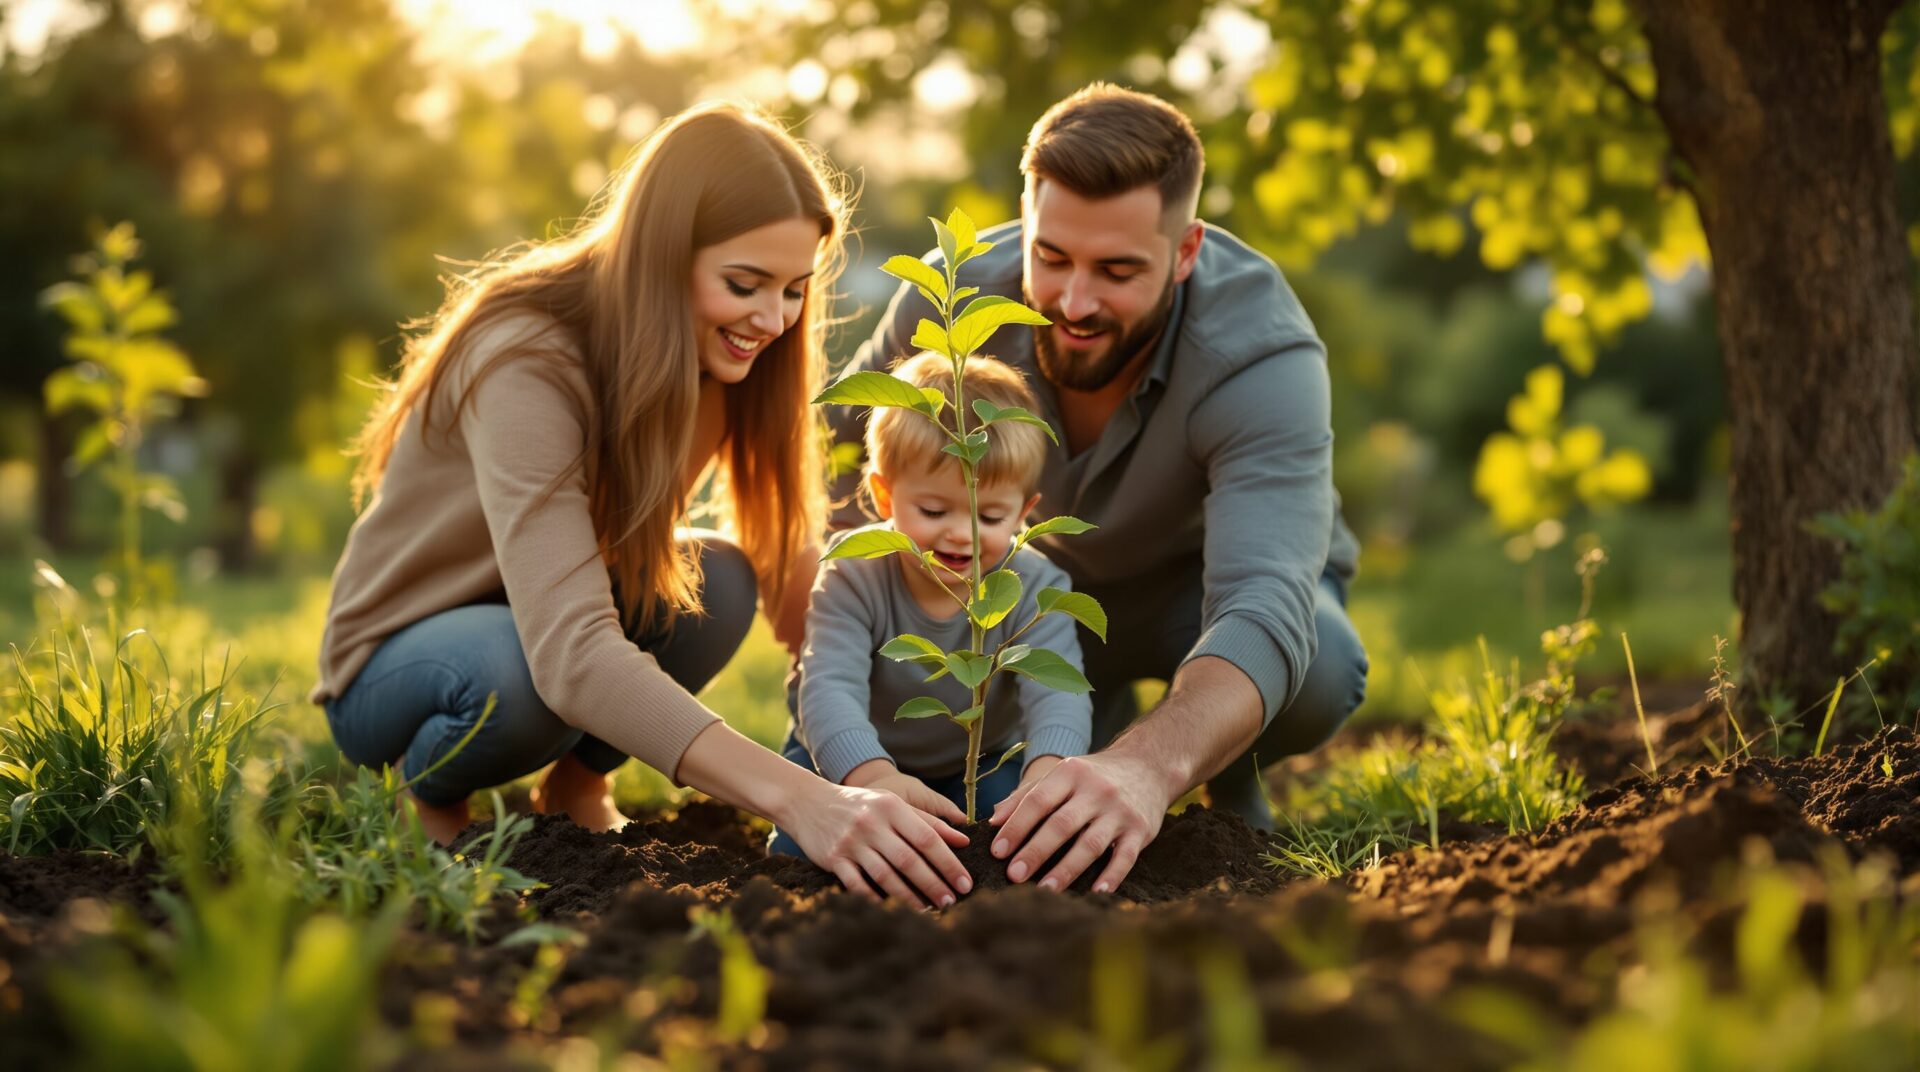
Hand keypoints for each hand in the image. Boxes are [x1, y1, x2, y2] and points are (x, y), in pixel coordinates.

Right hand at [778, 778, 972, 907]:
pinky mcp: (833, 858)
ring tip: (928, 909)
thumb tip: (963, 840)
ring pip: (886, 876)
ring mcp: (851, 842)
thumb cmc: (860, 804)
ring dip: (910, 897)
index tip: (965, 883)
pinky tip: (892, 911)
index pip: (927, 838)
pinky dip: (875, 899)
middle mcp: (872, 824)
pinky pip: (858, 885)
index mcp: (891, 808)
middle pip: (909, 860)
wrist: (807, 801)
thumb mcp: (893, 803)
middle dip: (934, 884)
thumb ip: (928, 821)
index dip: (949, 863)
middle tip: (951, 902)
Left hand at [987, 752, 1168, 892]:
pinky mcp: (1141, 830)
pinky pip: (1126, 857)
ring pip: (1091, 844)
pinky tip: (1096, 893)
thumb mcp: (1063, 774)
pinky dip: (1112, 876)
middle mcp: (1096, 790)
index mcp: (1071, 773)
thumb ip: (1027, 796)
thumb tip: (994, 821)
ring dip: (1067, 869)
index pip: (1038, 801)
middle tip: (1014, 875)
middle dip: (1036, 851)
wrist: (1150, 765)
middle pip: (1062, 825)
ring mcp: (1120, 811)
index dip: (1016, 827)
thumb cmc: (1095, 776)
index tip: (997, 852)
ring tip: (1045, 889)